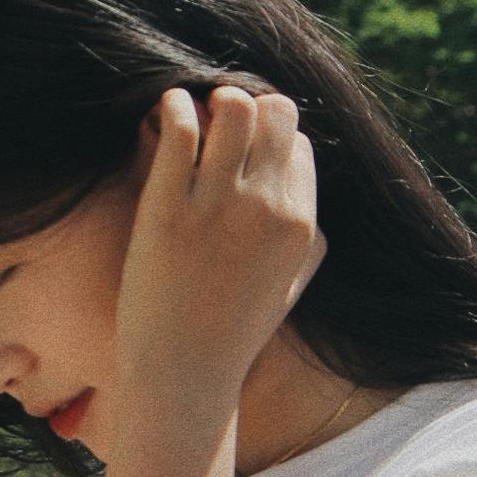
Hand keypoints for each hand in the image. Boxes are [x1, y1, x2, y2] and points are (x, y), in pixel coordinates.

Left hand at [114, 87, 322, 415]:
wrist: (183, 377)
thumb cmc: (231, 334)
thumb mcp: (291, 288)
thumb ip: (310, 245)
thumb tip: (313, 211)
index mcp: (301, 225)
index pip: (297, 142)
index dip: (268, 136)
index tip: (238, 145)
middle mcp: (268, 209)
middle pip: (274, 111)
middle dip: (245, 104)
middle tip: (213, 121)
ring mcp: (220, 208)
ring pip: (234, 106)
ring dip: (210, 99)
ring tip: (189, 114)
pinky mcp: (169, 211)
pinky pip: (181, 127)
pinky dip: (173, 106)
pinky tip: (163, 113)